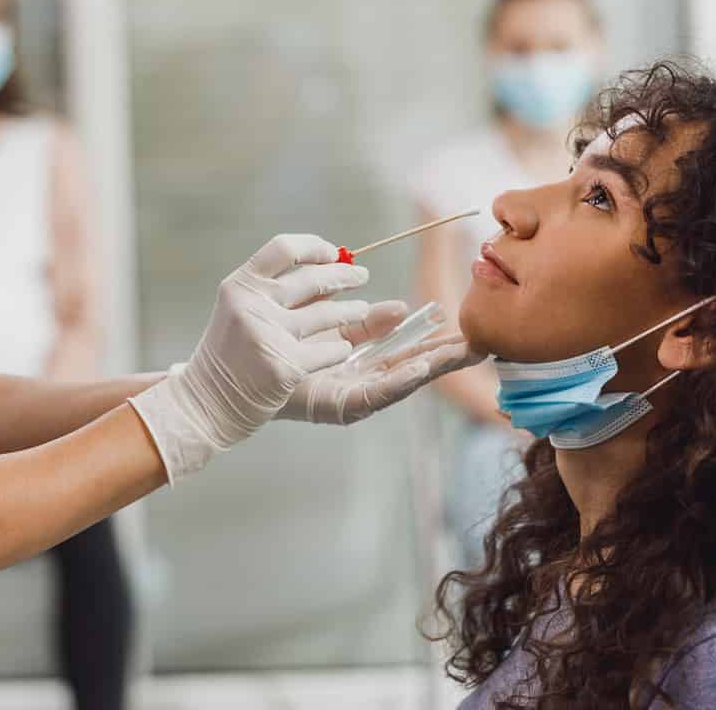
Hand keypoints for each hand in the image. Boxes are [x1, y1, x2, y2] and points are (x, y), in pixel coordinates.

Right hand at [128, 234, 370, 482]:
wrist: (206, 402)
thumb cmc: (230, 354)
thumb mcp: (240, 309)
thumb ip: (274, 288)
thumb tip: (329, 264)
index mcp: (240, 285)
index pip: (284, 248)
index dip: (314, 247)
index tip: (333, 252)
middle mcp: (251, 304)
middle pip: (312, 277)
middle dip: (344, 274)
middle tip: (361, 275)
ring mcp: (268, 335)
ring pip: (328, 313)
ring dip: (352, 310)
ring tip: (361, 309)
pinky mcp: (285, 365)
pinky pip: (330, 351)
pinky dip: (340, 349)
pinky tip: (343, 349)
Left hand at [278, 302, 482, 424]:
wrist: (233, 387)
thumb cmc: (276, 353)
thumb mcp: (324, 326)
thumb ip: (359, 319)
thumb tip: (400, 308)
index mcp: (361, 363)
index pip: (407, 350)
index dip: (438, 344)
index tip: (470, 335)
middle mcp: (361, 382)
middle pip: (413, 368)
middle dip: (448, 359)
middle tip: (482, 347)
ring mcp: (352, 397)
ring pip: (402, 381)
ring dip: (435, 369)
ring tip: (464, 355)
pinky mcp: (338, 407)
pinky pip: (374, 394)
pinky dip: (400, 382)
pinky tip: (421, 369)